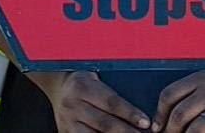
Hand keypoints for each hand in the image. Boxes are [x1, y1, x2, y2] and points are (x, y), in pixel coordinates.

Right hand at [27, 70, 150, 132]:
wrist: (58, 86)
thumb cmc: (85, 81)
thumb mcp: (95, 78)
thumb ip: (111, 91)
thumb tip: (140, 105)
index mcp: (82, 86)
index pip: (111, 102)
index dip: (130, 113)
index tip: (146, 123)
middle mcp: (72, 104)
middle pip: (105, 123)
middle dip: (126, 131)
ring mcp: (67, 120)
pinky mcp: (64, 131)